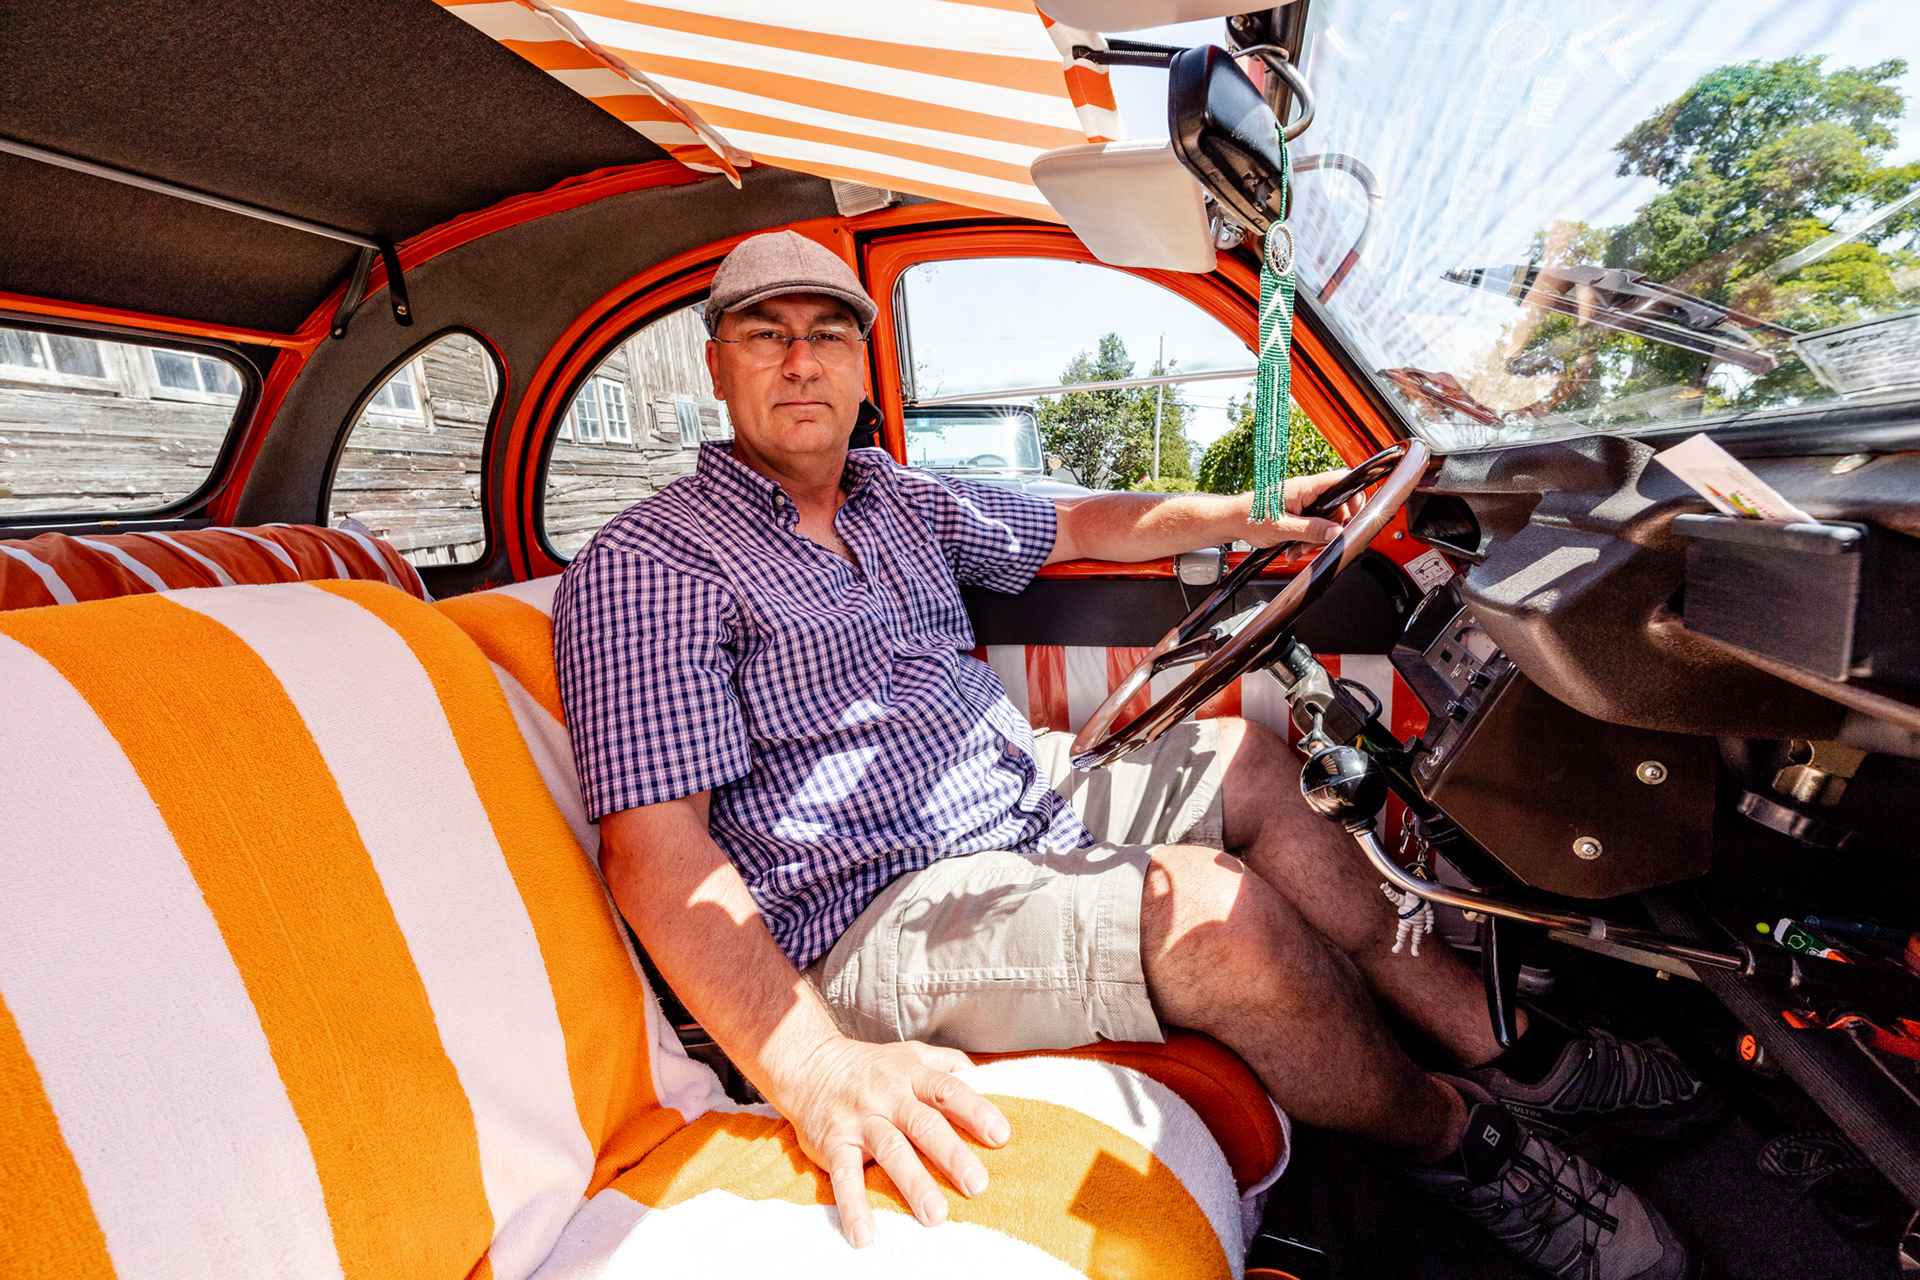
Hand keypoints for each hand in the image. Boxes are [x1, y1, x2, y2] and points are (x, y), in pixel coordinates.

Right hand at [781, 1037, 1010, 1247]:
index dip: (975, 1111)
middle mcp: (888, 1096)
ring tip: (935, 1216)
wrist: (810, 1065)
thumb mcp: (910, 1054)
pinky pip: (844, 1176)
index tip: (1000, 1136)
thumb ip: (946, 1064)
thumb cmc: (871, 1067)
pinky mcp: (833, 1143)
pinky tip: (865, 1234)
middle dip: (952, 1155)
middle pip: (924, 1124)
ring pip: (890, 1150)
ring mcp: (860, 1120)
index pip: (948, 1091)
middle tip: (977, 1185)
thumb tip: (984, 1077)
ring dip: (913, 1183)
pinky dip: (854, 1205)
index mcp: (911, 1076)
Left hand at [1238, 468, 1360, 547]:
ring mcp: (1302, 500)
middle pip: (1336, 507)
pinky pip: (1312, 524)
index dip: (1354, 495)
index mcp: (1305, 487)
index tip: (1354, 514)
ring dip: (1314, 538)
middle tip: (1312, 543)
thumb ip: (1312, 530)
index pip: (1341, 480)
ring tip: (1296, 549)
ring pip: (1324, 519)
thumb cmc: (1249, 517)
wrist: (1232, 521)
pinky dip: (1306, 538)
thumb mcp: (1283, 528)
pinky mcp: (1298, 510)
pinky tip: (1293, 548)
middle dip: (1329, 529)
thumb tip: (1336, 532)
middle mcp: (1306, 491)